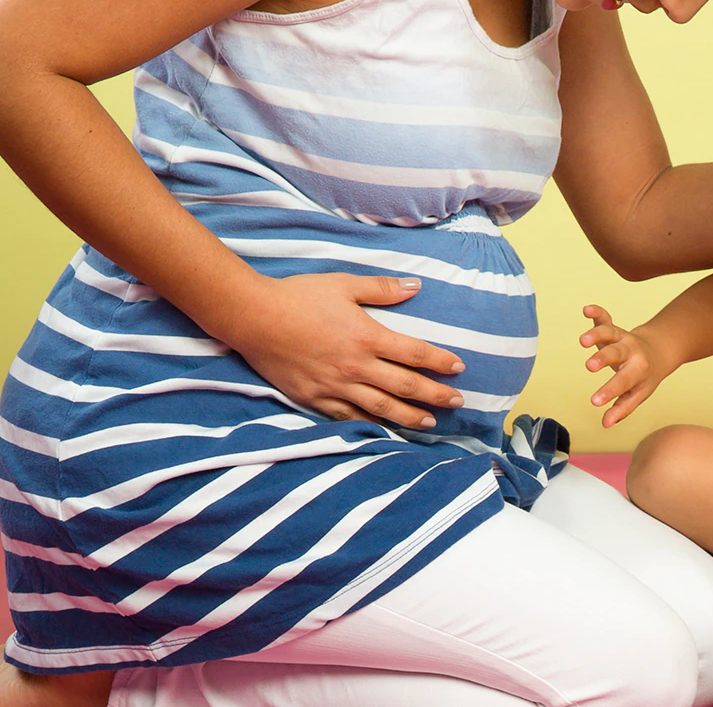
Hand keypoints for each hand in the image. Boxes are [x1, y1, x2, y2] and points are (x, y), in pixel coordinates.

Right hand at [227, 273, 465, 428]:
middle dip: (435, 396)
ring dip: (409, 417)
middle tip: (457, 403)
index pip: (414, 354)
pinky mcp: (314, 398)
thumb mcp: (343, 284)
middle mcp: (355, 366)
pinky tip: (383, 428)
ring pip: (380, 408)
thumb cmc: (299, 296)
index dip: (440, 362)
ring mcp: (334, 386)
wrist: (254, 318)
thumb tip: (416, 286)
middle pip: (404, 387)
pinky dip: (369, 424)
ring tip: (429, 422)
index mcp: (366, 337)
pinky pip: (348, 417)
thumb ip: (382, 289)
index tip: (458, 368)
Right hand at [578, 304, 679, 427]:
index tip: (594, 402)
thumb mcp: (638, 394)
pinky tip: (586, 309)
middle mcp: (630, 351)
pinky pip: (605, 318)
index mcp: (638, 370)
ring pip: (609, 332)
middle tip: (590, 366)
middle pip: (616, 353)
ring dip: (596, 334)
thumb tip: (606, 424)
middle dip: (603, 358)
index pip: (623, 382)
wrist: (659, 351)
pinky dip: (597, 313)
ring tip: (583, 340)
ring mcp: (622, 337)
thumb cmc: (645, 377)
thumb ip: (622, 408)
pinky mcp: (614, 328)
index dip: (609, 392)